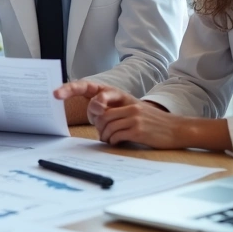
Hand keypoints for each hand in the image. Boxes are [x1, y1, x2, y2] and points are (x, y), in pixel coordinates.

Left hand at [56, 79, 181, 147]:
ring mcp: (133, 115)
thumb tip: (96, 121)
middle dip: (99, 128)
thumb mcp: (132, 111)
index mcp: (122, 96)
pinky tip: (121, 142)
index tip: (56, 93)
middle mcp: (126, 103)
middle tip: (106, 134)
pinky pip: (115, 136)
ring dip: (107, 137)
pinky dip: (114, 142)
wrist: (177, 129)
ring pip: (105, 127)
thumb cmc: (152, 123)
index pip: (92, 89)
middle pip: (98, 116)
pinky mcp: (137, 128)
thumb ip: (114, 112)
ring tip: (116, 139)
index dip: (71, 89)